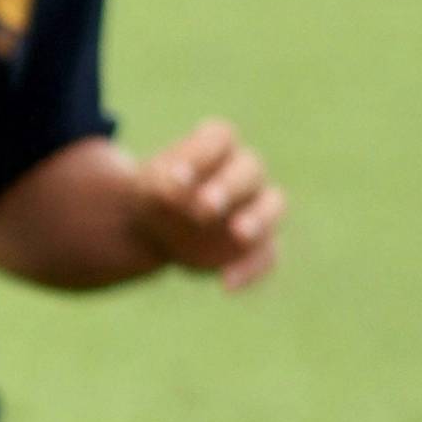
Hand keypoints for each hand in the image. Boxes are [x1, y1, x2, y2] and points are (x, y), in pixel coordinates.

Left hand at [134, 119, 281, 290]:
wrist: (155, 228)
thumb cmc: (155, 195)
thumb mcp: (148, 187)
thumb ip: (162, 183)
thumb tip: (176, 187)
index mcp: (214, 147)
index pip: (219, 137)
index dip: (201, 154)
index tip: (175, 177)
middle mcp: (242, 172)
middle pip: (250, 169)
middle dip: (229, 187)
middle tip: (205, 206)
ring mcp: (255, 207)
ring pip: (273, 205)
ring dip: (260, 219)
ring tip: (239, 234)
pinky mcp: (257, 243)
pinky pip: (268, 253)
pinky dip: (252, 268)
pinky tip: (226, 285)